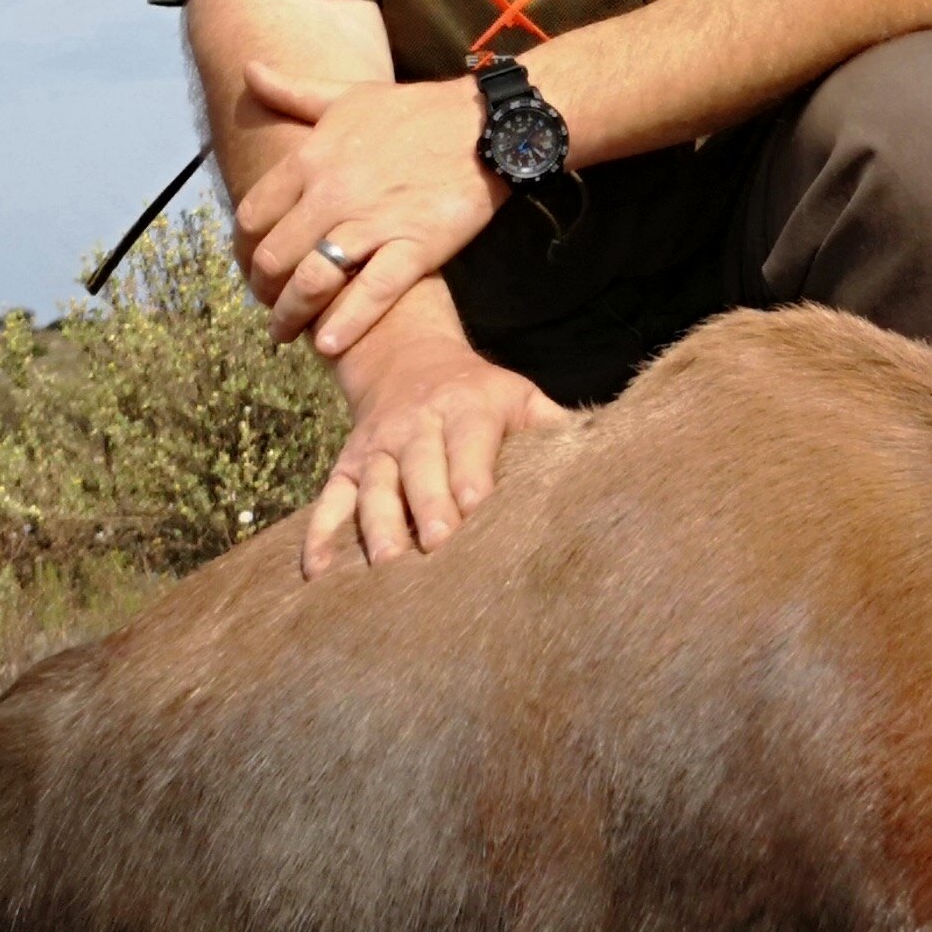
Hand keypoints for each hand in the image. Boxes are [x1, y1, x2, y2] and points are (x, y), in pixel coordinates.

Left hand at [236, 60, 507, 358]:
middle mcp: (333, 194)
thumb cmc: (414, 110)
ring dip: (292, 316)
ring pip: (313, 281)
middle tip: (269, 305)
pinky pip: (372, 294)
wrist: (485, 124)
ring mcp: (374, 223)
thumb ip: (292, 92)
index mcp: (311, 159)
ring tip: (288, 334)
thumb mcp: (346, 96)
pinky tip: (328, 345)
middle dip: (264, 289)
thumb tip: (250, 69)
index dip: (244, 249)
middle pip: (274, 256)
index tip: (253, 265)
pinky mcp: (416, 248)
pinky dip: (346, 324)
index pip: (252, 217)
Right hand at [302, 327, 567, 573]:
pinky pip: (329, 499)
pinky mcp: (347, 464)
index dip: (469, 473)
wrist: (406, 359)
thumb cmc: (481, 395)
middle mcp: (417, 425)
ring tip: (385, 562)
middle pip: (418, 467)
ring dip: (376, 522)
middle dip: (426, 505)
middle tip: (436, 546)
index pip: (468, 441)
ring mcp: (377, 447)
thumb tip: (615, 452)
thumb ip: (554, 426)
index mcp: (467, 408)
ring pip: (373, 485)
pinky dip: (320, 534)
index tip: (476, 506)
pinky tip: (316, 572)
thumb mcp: (519, 395)